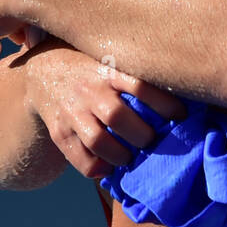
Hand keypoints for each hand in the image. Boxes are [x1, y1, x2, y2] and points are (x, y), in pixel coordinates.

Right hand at [23, 37, 187, 178]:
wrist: (43, 71)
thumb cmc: (94, 67)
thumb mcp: (113, 58)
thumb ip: (137, 74)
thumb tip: (183, 89)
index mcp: (109, 69)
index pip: (140, 86)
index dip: (164, 105)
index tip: (181, 117)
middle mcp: (90, 90)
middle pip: (118, 117)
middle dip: (142, 136)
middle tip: (154, 141)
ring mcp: (72, 111)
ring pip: (98, 140)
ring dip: (120, 156)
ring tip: (131, 158)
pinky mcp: (59, 131)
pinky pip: (78, 157)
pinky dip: (96, 168)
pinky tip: (108, 168)